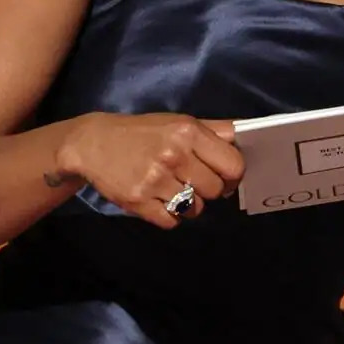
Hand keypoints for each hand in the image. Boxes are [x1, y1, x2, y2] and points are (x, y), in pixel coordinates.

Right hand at [55, 113, 244, 228]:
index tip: (225, 176)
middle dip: (209, 189)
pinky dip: (170, 216)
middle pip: (216, 190)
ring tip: (173, 189)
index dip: (233, 175)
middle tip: (192, 180)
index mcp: (188, 132)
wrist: (93, 143)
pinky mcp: (138, 202)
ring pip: (195, 209)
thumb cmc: (144, 132)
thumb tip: (250, 137)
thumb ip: (215, 131)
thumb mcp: (179, 122)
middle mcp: (174, 155)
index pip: (234, 165)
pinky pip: (172, 221)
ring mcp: (155, 180)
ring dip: (189, 204)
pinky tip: (159, 200)